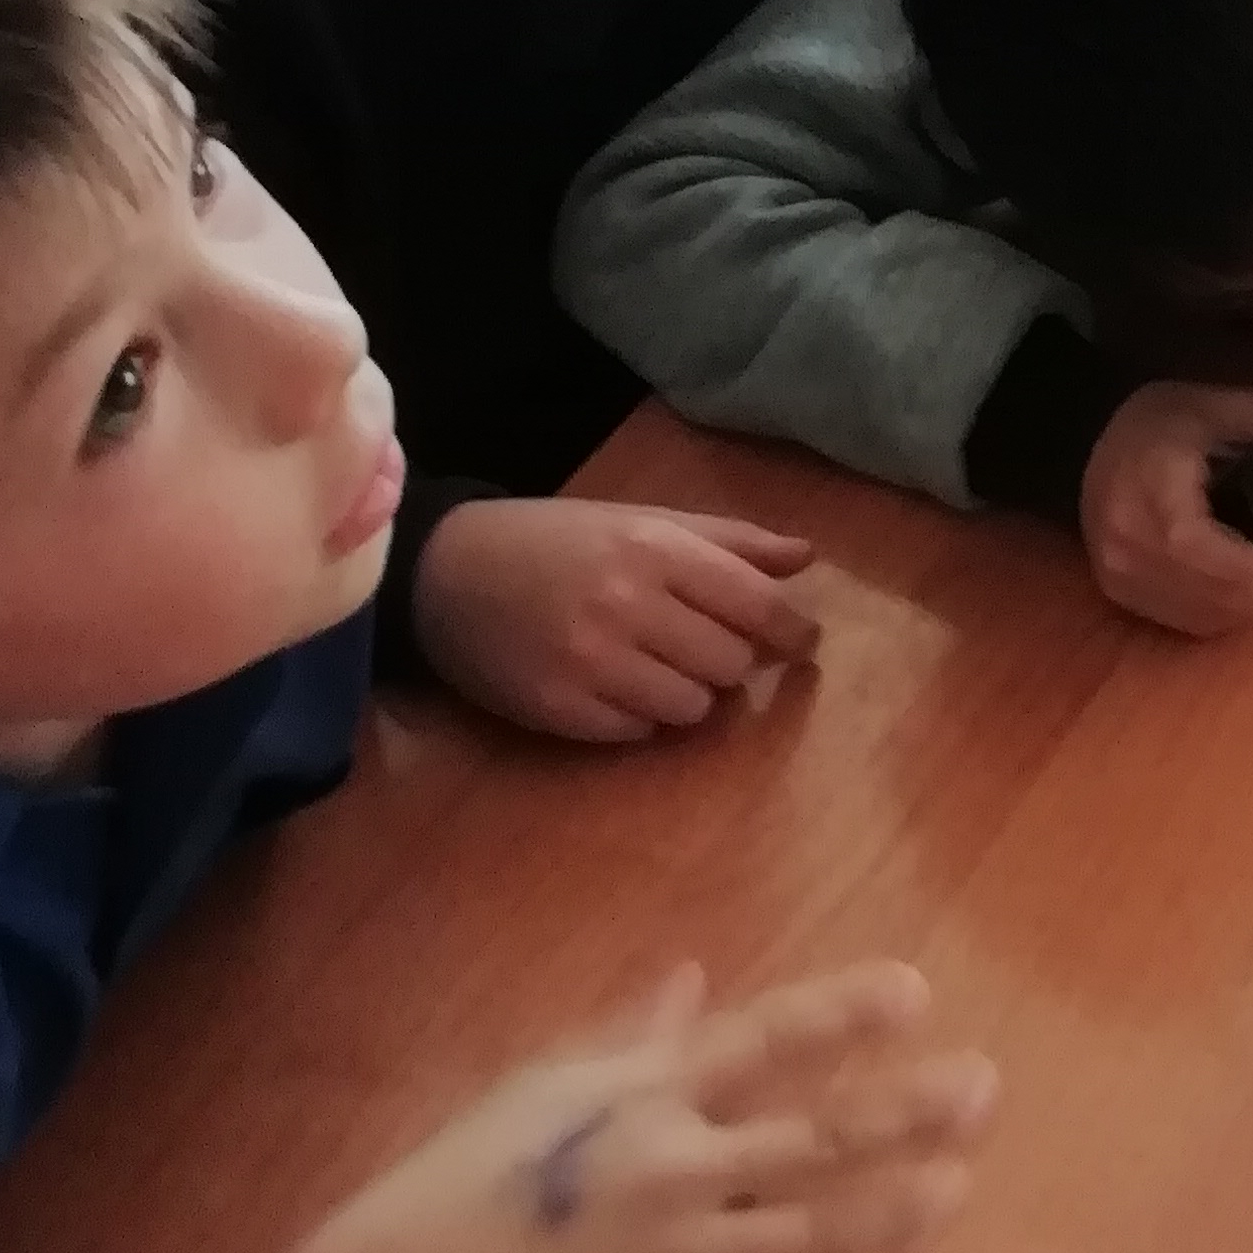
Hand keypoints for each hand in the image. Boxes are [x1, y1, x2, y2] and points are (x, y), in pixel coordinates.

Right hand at [317, 960, 996, 1252]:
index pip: (764, 1039)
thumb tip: (692, 978)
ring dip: (896, 1211)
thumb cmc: (470, 1176)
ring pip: (817, 1235)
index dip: (843, 1013)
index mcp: (645, 1097)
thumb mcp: (549, 1085)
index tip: (916, 992)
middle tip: (982, 1089)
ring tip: (956, 1185)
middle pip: (818, 1137)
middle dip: (908, 1112)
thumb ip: (634, 1038)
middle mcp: (678, 1169)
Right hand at [411, 495, 821, 744]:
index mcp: (656, 550)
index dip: (792, 630)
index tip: (801, 640)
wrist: (446, 572)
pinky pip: (640, 732)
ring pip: (693, 707)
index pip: (757, 605)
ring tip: (655, 664)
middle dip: (730, 659)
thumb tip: (806, 558)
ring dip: (689, 692)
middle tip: (702, 644)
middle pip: (731, 663)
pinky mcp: (559, 710)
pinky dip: (641, 715)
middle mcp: (627, 605)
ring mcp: (590, 662)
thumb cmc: (558, 540)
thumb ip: (729, 540)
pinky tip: (614, 684)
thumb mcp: (643, 520)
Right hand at [1080, 382, 1252, 636]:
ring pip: (1215, 618)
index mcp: (1151, 506)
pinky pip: (1197, 623)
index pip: (1219, 561)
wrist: (1076, 445)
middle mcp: (1132, 559)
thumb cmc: (1149, 422)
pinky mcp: (1128, 602)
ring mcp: (1126, 588)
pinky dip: (1237, 607)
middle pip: (1223, 598)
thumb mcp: (1215, 406)